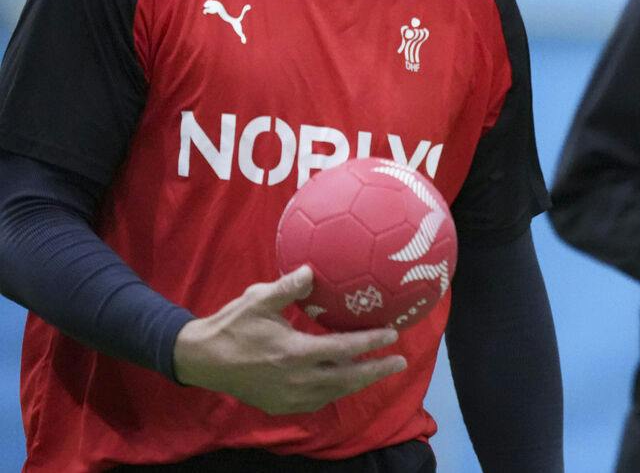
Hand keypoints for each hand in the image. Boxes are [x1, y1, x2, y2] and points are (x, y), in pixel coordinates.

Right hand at [172, 266, 405, 414]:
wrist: (201, 360)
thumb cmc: (232, 326)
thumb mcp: (258, 300)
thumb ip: (287, 287)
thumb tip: (312, 269)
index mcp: (294, 353)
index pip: (343, 349)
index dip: (370, 342)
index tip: (392, 334)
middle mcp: (296, 380)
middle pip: (347, 378)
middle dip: (377, 370)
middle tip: (401, 361)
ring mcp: (288, 396)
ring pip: (334, 392)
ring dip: (358, 382)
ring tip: (380, 370)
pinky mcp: (280, 405)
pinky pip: (317, 400)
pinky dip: (335, 390)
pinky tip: (345, 379)